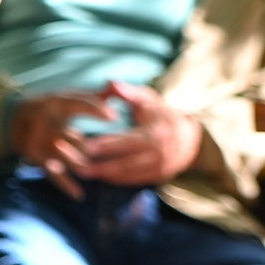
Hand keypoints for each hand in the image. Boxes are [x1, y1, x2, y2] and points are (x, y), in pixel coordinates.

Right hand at [6, 91, 109, 198]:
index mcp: (55, 103)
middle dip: (87, 145)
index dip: (95, 109)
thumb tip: (116, 86)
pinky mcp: (37, 159)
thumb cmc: (50, 107)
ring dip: (80, 165)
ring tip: (95, 171)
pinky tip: (79, 195)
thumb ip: (94, 96)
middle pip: (69, 135)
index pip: (76, 104)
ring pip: (64, 157)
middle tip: (108, 151)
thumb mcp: (67, 97)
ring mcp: (39, 143)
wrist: (12, 119)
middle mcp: (44, 122)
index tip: (114, 116)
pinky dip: (66, 185)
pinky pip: (53, 174)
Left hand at [75, 82, 204, 189]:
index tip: (84, 145)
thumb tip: (109, 83)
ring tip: (77, 171)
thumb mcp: (148, 99)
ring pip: (125, 176)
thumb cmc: (162, 114)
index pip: (126, 142)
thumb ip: (128, 92)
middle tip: (74, 165)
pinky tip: (94, 174)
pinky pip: (130, 181)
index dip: (105, 145)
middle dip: (98, 166)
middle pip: (123, 164)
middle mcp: (158, 156)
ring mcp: (157, 170)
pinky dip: (112, 179)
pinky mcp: (154, 179)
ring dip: (101, 175)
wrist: (189, 139)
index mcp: (155, 134)